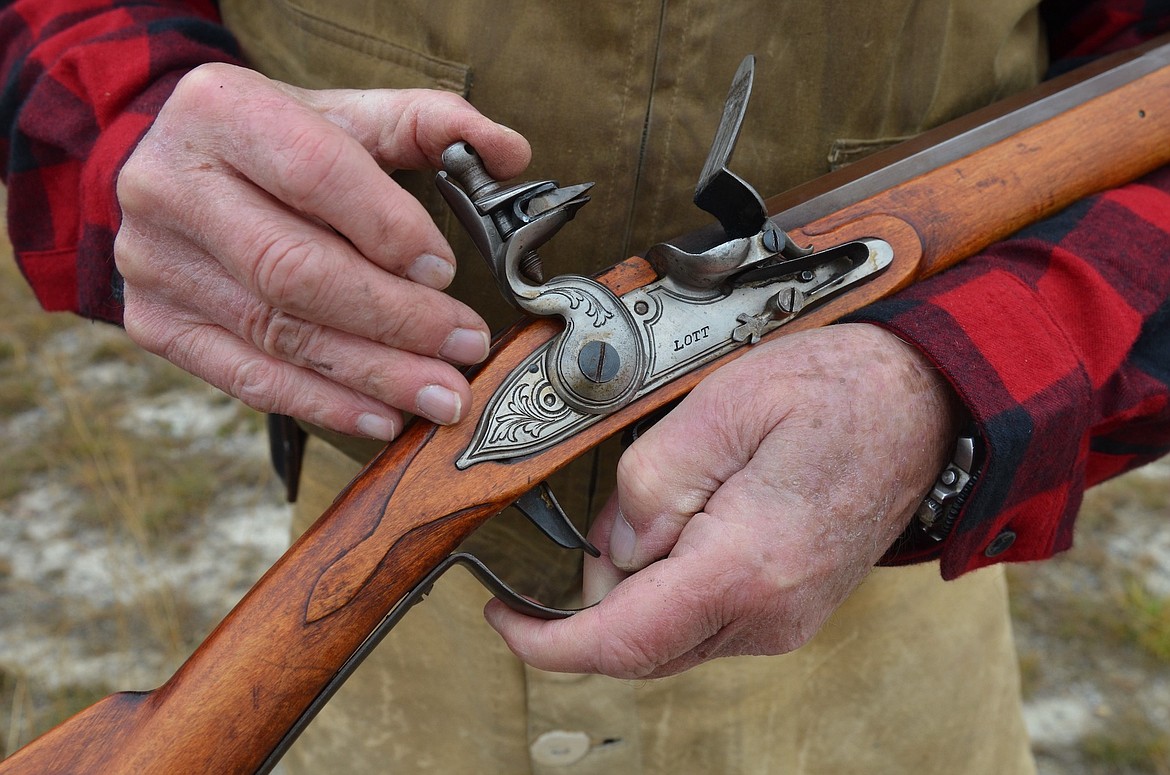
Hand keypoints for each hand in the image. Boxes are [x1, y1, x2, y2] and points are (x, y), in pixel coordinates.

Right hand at [115, 63, 529, 439]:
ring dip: (373, 374)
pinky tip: (381, 415)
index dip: (387, 228)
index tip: (445, 271)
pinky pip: (248, 377)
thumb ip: (431, 124)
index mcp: (223, 111)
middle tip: (464, 348)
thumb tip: (510, 152)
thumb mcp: (348, 116)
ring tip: (441, 394)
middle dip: (395, 319)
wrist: (176, 167)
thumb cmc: (278, 143)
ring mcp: (155, 263)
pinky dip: (323, 404)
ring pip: (279, 333)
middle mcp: (172, 186)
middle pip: (296, 270)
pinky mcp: (155, 323)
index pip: (314, 172)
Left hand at [486, 324, 958, 677]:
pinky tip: (696, 518)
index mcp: (746, 566)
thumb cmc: (839, 393)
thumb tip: (612, 547)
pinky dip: (674, 583)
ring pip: (670, 633)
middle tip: (618, 512)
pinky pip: (704, 619)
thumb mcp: (724, 406)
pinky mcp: (789, 610)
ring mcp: (784, 619)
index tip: (505, 620)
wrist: (924, 406)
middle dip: (598, 591)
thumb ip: (653, 480)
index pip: (622, 639)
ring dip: (639, 583)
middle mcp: (769, 613)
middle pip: (640, 643)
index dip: (548, 642)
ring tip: (675, 497)